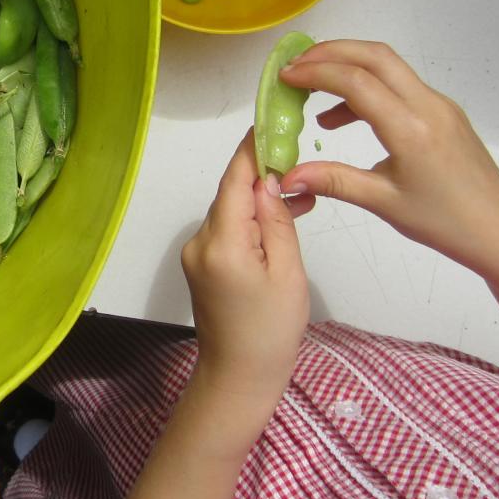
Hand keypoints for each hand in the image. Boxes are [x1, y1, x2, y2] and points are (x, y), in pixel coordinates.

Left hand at [180, 129, 310, 406]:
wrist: (239, 378)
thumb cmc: (271, 331)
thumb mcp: (287, 273)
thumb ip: (277, 221)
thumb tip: (268, 180)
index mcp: (221, 243)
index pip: (235, 181)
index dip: (251, 149)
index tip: (271, 121)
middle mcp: (200, 242)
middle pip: (231, 194)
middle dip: (262, 174)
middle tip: (299, 156)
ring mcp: (197, 254)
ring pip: (230, 212)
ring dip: (260, 200)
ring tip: (302, 194)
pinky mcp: (202, 266)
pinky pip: (228, 231)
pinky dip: (252, 222)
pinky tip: (281, 219)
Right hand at [279, 39, 498, 277]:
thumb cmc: (443, 221)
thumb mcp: (383, 203)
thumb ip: (333, 181)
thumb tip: (287, 177)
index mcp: (411, 129)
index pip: (357, 82)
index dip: (316, 72)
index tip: (285, 77)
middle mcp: (427, 105)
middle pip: (374, 56)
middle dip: (330, 52)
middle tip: (294, 66)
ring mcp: (439, 104)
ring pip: (388, 66)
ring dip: (348, 66)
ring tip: (310, 90)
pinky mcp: (443, 111)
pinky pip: (399, 85)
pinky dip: (366, 88)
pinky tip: (342, 118)